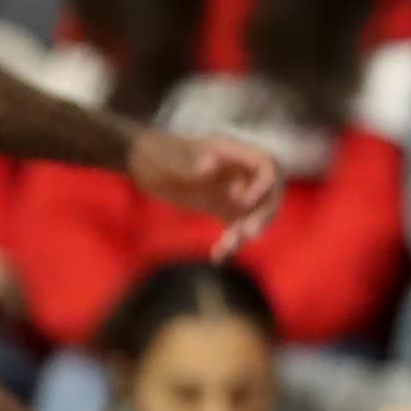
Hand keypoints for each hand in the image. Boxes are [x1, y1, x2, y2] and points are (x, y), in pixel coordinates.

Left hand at [128, 129, 283, 253]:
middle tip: (246, 234)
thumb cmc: (157, 152)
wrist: (142, 162)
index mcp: (233, 153)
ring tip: (224, 248)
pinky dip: (231, 243)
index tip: (244, 202)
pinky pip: (236, 226)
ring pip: (254, 214)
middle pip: (268, 193)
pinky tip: (218, 257)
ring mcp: (234, 190)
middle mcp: (240, 172)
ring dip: (245, 232)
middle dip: (261, 214)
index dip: (262, 184)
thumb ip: (189, 162)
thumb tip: (209, 166)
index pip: (264, 165)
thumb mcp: (170, 157)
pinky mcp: (224, 208)